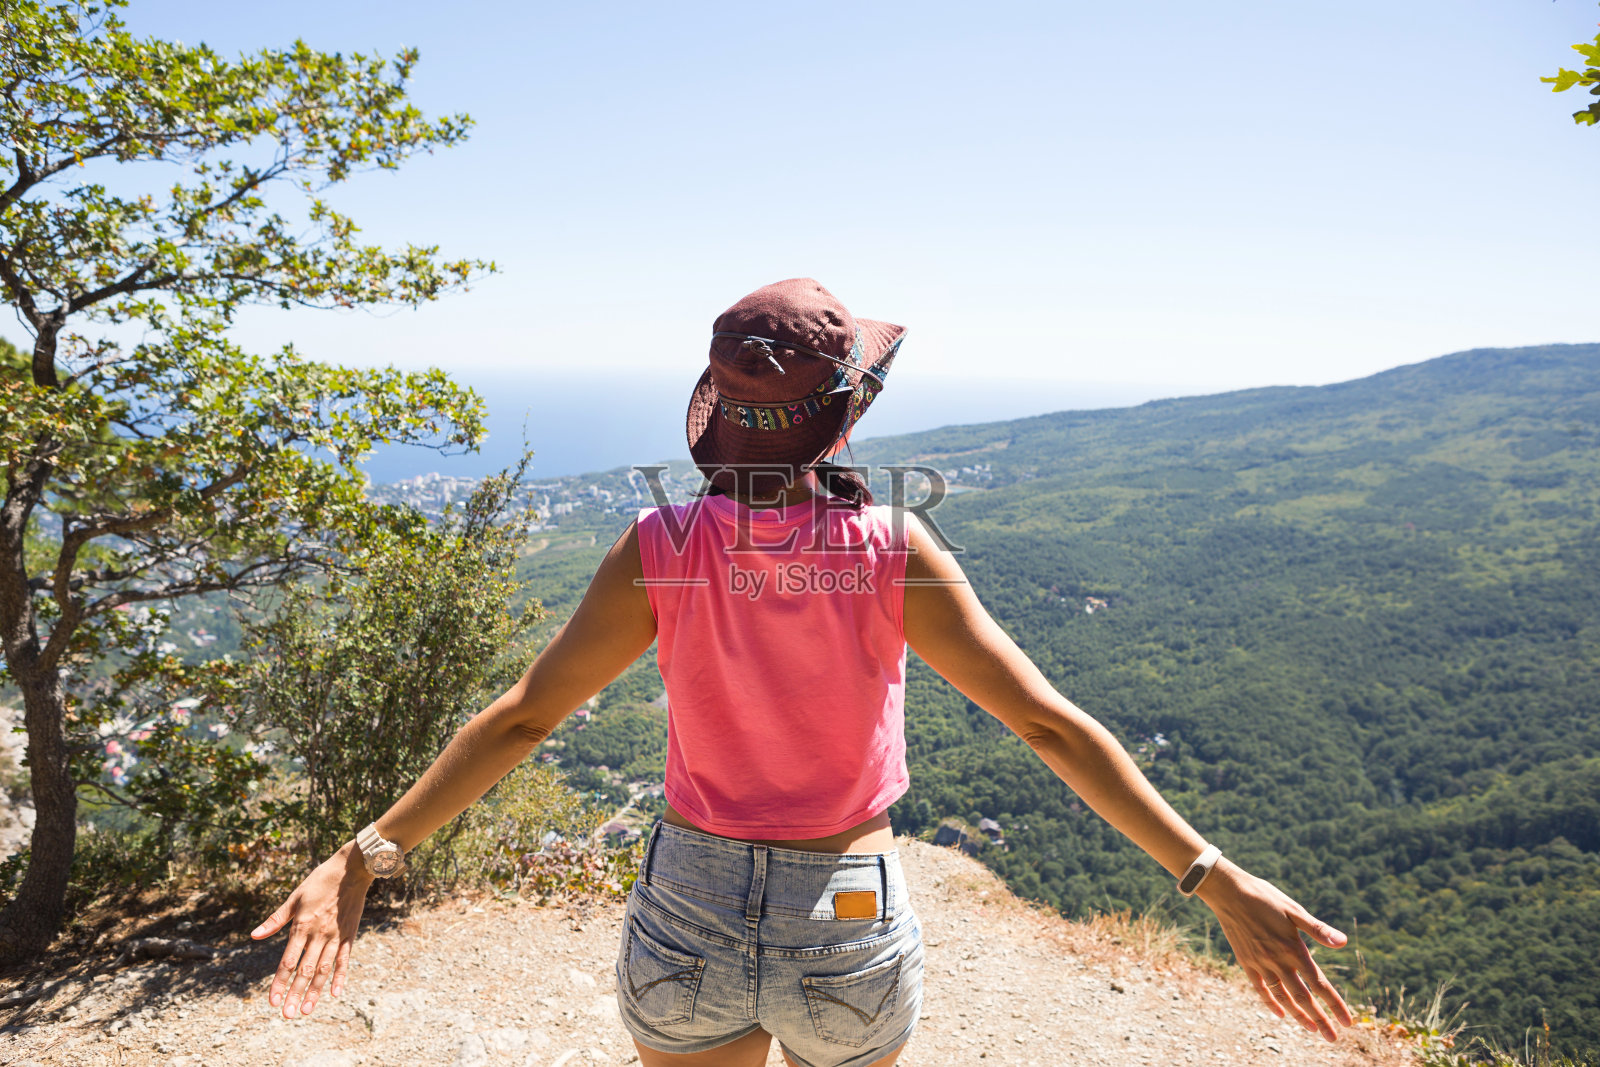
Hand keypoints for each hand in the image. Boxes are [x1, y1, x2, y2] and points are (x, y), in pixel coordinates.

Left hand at [251, 840, 374, 1018]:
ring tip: (307, 1010)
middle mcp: (319, 934)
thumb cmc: (320, 881)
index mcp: (302, 926)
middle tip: (288, 1015)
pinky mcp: (350, 934)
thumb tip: (253, 936)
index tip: (273, 1002)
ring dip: (314, 991)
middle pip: (305, 970)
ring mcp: (336, 936)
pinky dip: (340, 977)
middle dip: (295, 994)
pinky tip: (335, 993)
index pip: (288, 961)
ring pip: (324, 969)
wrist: (352, 869)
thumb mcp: (294, 897)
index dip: (279, 983)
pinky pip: (345, 960)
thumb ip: (276, 920)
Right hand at [1198, 859, 1354, 1041]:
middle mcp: (1278, 961)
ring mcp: (1260, 963)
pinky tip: (1280, 1013)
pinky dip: (1271, 1002)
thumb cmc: (1265, 897)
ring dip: (1298, 1015)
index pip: (1319, 984)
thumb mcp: (1294, 910)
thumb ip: (1318, 929)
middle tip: (1332, 1038)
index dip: (1335, 1005)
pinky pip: (1260, 988)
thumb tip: (1343, 942)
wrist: (1229, 892)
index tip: (1348, 1023)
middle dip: (1320, 1019)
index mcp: (1293, 949)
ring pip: (1282, 997)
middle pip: (1302, 998)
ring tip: (1311, 1029)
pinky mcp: (1246, 962)